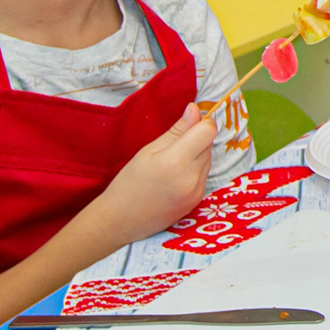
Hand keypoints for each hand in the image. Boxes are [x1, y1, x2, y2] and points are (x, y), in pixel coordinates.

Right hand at [93, 106, 216, 242]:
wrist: (121, 220)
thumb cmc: (129, 182)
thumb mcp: (149, 151)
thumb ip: (176, 130)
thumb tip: (195, 110)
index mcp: (176, 161)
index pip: (208, 131)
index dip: (201, 123)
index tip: (189, 123)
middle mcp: (192, 177)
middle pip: (209, 145)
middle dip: (196, 140)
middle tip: (172, 148)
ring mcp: (197, 191)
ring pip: (209, 159)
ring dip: (197, 155)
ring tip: (172, 165)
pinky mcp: (198, 201)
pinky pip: (205, 175)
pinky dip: (196, 170)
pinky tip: (176, 177)